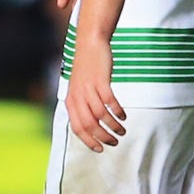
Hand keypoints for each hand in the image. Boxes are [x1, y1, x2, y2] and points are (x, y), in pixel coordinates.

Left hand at [64, 34, 124, 151]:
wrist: (89, 44)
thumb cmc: (86, 69)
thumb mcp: (78, 89)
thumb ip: (82, 105)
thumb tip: (90, 126)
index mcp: (70, 101)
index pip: (77, 128)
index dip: (89, 141)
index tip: (100, 149)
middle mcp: (77, 96)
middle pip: (89, 125)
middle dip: (103, 137)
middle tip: (114, 142)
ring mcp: (88, 89)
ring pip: (101, 116)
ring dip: (113, 126)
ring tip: (122, 131)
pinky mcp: (100, 81)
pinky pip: (110, 102)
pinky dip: (118, 112)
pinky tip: (123, 116)